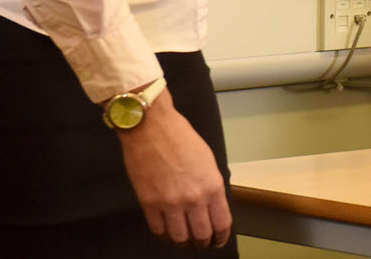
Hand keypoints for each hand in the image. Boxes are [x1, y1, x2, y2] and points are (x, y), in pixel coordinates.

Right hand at [118, 93, 231, 247]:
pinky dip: (164, 234)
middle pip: (201, 235)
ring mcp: (170, 203)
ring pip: (179, 238)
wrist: (152, 128)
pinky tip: (167, 231)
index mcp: (212, 186)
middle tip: (201, 243)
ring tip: (184, 239)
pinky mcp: (149, 203)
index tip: (218, 240)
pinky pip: (158, 230)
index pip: (222, 223)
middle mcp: (194, 198)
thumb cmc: (181, 138)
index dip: (221, 237)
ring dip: (183, 242)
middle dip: (203, 243)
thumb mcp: (208, 161)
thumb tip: (211, 207)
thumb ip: (211, 186)